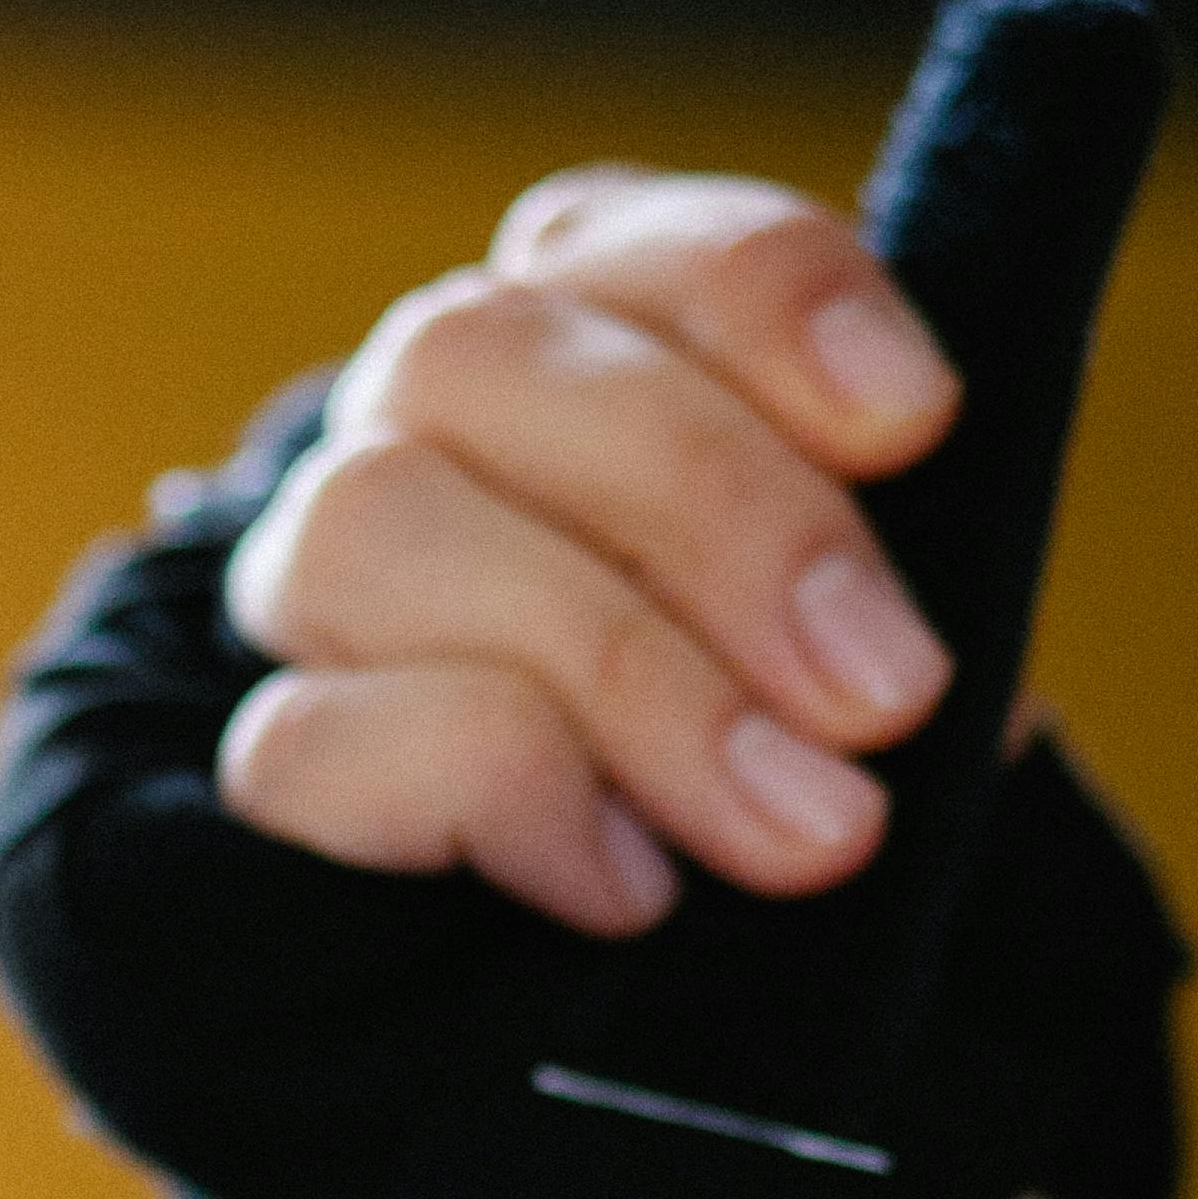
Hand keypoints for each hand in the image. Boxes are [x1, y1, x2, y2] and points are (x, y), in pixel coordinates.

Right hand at [213, 169, 964, 937]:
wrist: (674, 959)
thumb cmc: (805, 751)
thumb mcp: (879, 639)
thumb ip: (888, 581)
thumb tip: (901, 657)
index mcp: (588, 321)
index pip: (640, 240)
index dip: (771, 303)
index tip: (916, 423)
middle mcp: (426, 411)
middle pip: (480, 353)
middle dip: (715, 519)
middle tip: (884, 694)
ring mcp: (320, 575)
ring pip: (371, 521)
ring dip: (617, 676)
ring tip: (795, 829)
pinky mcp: (281, 763)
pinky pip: (309, 742)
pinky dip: (500, 799)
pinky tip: (634, 885)